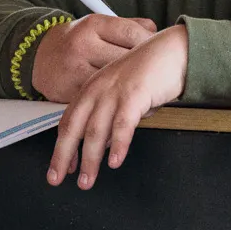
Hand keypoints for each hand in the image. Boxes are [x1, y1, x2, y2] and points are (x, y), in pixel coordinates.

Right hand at [30, 13, 158, 102]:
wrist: (38, 56)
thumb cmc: (76, 41)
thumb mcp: (97, 26)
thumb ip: (126, 26)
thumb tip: (153, 29)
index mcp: (93, 25)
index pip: (131, 33)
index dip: (149, 43)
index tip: (156, 50)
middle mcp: (83, 45)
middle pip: (125, 60)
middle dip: (142, 68)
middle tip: (154, 73)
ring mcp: (75, 69)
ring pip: (114, 83)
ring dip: (131, 89)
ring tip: (144, 90)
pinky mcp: (69, 91)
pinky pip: (99, 100)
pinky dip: (114, 103)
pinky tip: (124, 102)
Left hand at [47, 24, 188, 188]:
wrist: (174, 49)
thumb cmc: (151, 71)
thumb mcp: (123, 93)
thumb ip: (111, 117)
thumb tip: (104, 145)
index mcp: (92, 88)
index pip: (69, 121)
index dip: (61, 147)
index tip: (59, 168)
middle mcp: (99, 89)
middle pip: (74, 128)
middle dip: (63, 156)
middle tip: (57, 179)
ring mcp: (115, 91)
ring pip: (96, 131)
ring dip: (90, 159)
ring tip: (87, 180)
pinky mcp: (135, 94)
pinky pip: (123, 124)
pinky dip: (118, 145)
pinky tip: (115, 161)